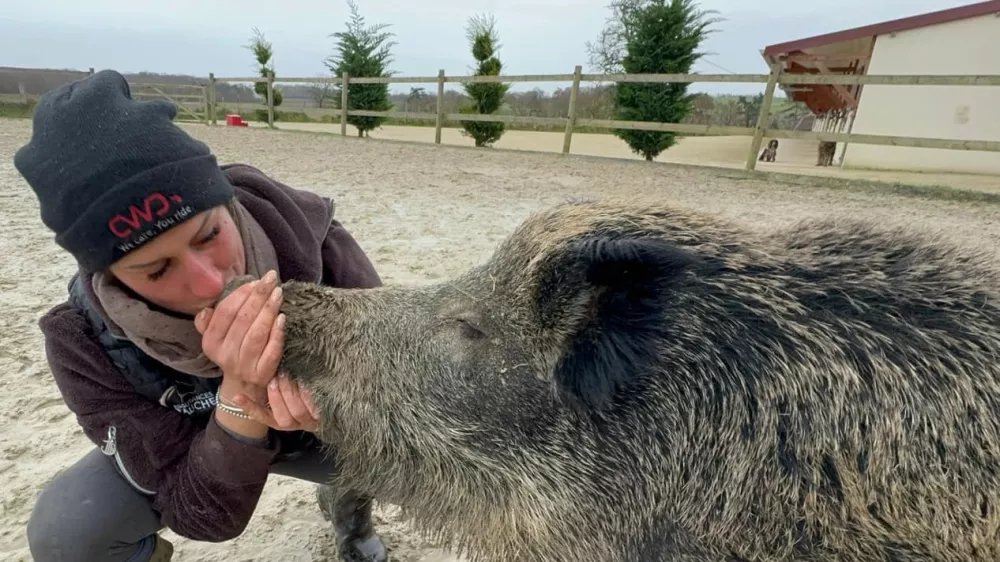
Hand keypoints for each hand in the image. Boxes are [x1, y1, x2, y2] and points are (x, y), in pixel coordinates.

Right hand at [194, 270, 284, 390]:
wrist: (243, 385)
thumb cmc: (232, 350)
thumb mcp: (216, 338)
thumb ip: (208, 322)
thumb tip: (206, 310)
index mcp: (211, 342)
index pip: (225, 313)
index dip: (241, 295)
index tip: (255, 281)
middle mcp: (225, 354)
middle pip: (243, 320)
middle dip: (259, 297)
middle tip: (271, 280)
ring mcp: (244, 366)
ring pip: (257, 334)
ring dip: (269, 311)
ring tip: (278, 294)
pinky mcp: (262, 374)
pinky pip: (271, 351)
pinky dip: (277, 334)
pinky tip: (283, 319)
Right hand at [229, 373, 321, 432]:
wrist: (336, 407)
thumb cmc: (306, 394)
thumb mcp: (290, 391)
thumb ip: (276, 385)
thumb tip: (265, 370)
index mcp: (281, 421)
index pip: (263, 417)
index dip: (250, 408)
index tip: (237, 396)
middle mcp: (295, 425)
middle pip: (282, 417)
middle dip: (276, 396)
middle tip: (274, 378)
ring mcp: (310, 423)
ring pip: (297, 411)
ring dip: (290, 393)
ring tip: (287, 376)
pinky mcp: (325, 417)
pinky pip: (314, 407)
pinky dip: (308, 394)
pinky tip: (305, 382)